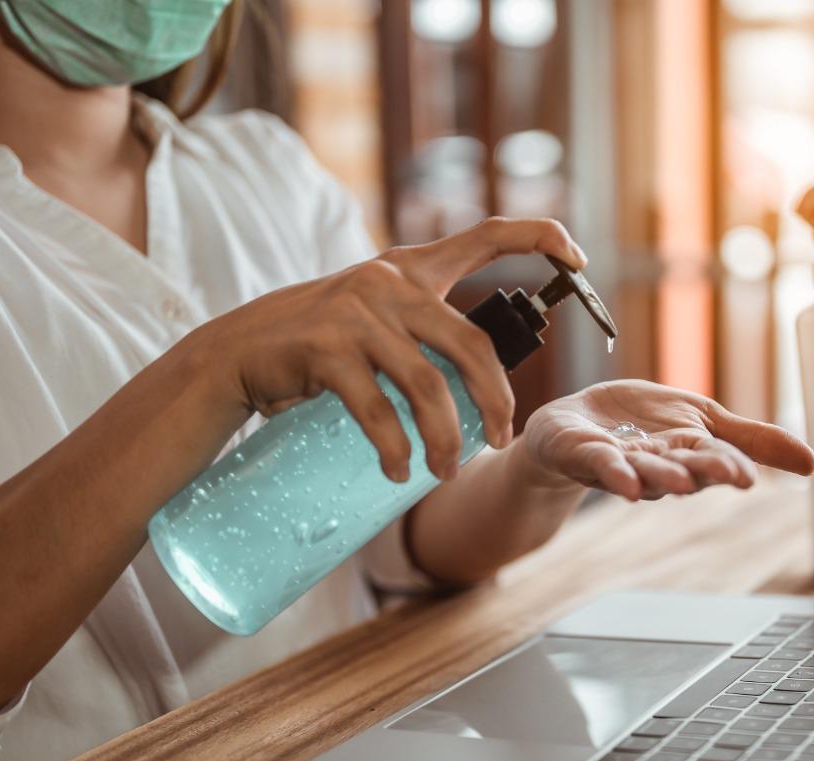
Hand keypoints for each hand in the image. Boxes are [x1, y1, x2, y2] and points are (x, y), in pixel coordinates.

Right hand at [183, 218, 586, 482]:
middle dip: (495, 399)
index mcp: (410, 268)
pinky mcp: (325, 350)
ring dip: (444, 437)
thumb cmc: (315, 345)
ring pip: (428, 385)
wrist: (234, 354)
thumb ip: (420, 331)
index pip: (485, 236)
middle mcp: (389, 282)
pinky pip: (376, 408)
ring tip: (444, 470)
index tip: (579, 255)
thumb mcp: (373, 318)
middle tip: (499, 439)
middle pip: (472, 343)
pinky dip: (394, 446)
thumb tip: (476, 387)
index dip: (537, 238)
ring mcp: (357, 314)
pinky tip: (399, 471)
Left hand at [522, 380, 813, 499]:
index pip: (715, 461)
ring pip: (645, 472)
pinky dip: (614, 472)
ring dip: (663, 476)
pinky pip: (602, 466)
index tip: (749, 477)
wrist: (577, 425)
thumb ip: (754, 440)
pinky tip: (627, 481)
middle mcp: (658, 465)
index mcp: (690, 453)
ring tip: (680, 480)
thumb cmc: (644, 425)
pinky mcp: (585, 455)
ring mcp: (621, 463)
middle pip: (685, 469)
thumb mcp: (704, 421)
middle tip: (729, 474)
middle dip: (705, 471)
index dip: (731, 468)